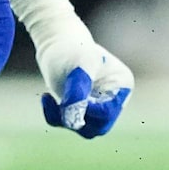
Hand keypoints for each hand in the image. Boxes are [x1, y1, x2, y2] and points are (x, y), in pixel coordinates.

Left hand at [9, 0, 133, 137]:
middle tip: (59, 104)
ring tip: (48, 98)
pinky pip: (71, 123)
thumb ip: (78, 93)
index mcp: (122, 85)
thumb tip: (74, 119)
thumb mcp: (77, 67)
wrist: (55, 41)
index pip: (109, 112)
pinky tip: (46, 98)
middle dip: (77, 119)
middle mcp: (114, 98)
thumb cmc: (70, 49)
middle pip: (100, 126)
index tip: (70, 102)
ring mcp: (98, 104)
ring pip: (84, 128)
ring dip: (64, 119)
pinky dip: (56, 116)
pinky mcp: (82, 108)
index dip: (90, 112)